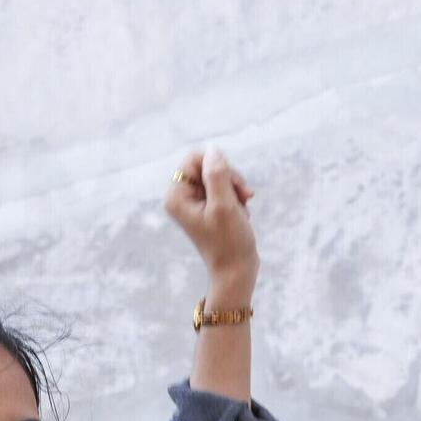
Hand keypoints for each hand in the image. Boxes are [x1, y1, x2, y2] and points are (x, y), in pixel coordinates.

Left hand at [164, 145, 259, 281]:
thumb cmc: (229, 242)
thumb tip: (213, 150)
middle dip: (229, 178)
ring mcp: (194, 204)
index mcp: (176, 197)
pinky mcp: (207, 208)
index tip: (231, 183)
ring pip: (219, 177)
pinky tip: (241, 214)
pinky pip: (224, 189)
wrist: (236, 270)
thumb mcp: (225, 205)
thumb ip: (217, 175)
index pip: (194, 159)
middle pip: (207, 166)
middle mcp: (180, 198)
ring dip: (235, 190)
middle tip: (244, 196)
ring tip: (242, 208)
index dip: (217, 165)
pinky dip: (236, 198)